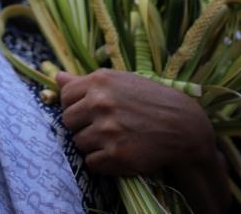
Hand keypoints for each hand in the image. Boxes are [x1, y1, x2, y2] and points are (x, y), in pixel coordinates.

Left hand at [56, 69, 214, 175]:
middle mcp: (101, 103)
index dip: (75, 106)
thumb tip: (57, 77)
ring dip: (92, 145)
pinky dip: (102, 162)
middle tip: (104, 126)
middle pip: (67, 121)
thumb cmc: (149, 100)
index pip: (65, 96)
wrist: (184, 126)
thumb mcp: (120, 82)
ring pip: (78, 143)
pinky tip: (119, 152)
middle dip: (82, 126)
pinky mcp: (116, 154)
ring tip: (114, 139)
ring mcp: (108, 130)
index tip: (90, 111)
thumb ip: (85, 81)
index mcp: (100, 81)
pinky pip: (91, 163)